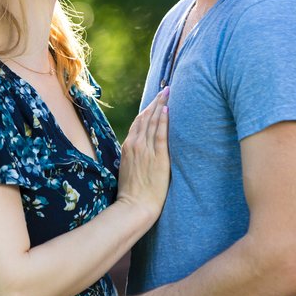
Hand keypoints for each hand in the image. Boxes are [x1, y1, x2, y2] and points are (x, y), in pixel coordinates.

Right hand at [116, 87, 169, 222]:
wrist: (134, 206)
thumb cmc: (132, 193)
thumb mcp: (128, 169)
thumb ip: (134, 157)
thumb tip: (141, 151)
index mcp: (127, 147)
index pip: (138, 122)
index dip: (147, 109)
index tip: (155, 100)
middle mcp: (135, 144)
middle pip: (146, 117)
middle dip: (155, 102)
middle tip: (165, 89)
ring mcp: (145, 150)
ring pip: (153, 122)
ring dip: (160, 105)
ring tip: (168, 93)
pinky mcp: (157, 157)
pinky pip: (160, 134)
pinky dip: (163, 121)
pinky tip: (167, 110)